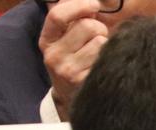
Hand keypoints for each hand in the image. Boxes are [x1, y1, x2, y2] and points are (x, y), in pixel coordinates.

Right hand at [39, 0, 109, 120]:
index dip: (79, 5)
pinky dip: (108, 57)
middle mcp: (54, 56)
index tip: (94, 4)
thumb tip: (88, 0)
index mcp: (46, 40)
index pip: (57, 15)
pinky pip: (106, 58)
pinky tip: (102, 63)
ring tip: (98, 52)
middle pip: (88, 26)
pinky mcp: (85, 82)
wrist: (70, 95)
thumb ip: (71, 16)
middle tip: (96, 37)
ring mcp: (69, 71)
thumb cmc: (72, 59)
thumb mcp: (64, 38)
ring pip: (101, 42)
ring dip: (105, 43)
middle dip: (99, 27)